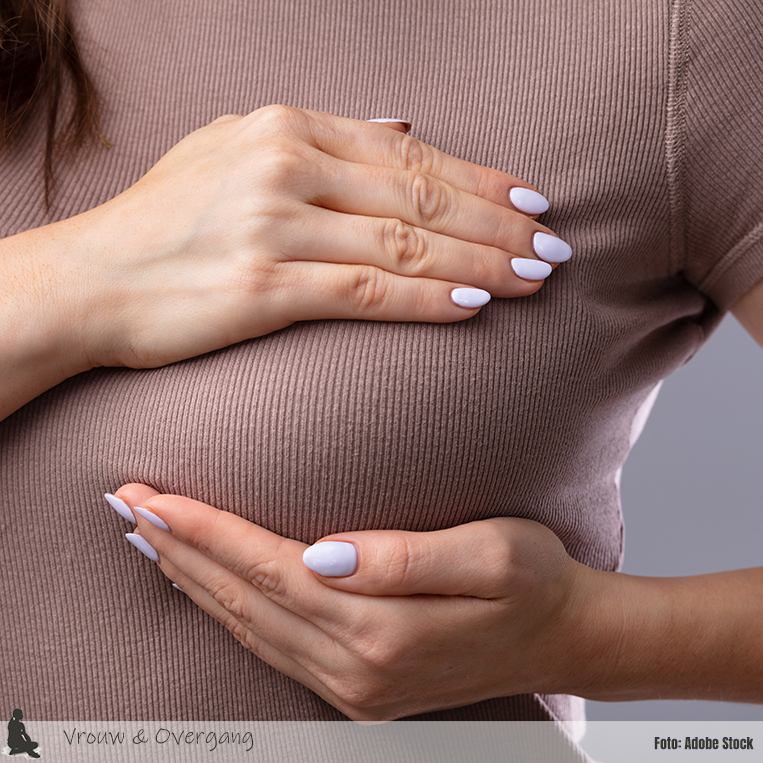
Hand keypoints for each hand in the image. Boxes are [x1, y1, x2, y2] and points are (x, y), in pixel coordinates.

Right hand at [60, 104, 567, 369]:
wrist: (88, 280)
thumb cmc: (161, 222)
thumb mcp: (231, 152)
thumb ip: (319, 139)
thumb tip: (402, 126)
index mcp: (286, 127)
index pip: (409, 153)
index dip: (480, 178)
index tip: (532, 201)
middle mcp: (286, 165)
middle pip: (421, 195)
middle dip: (499, 222)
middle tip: (555, 244)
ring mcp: (276, 223)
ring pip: (406, 242)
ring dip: (481, 262)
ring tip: (535, 279)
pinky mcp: (264, 286)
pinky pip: (368, 290)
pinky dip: (428, 297)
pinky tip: (475, 305)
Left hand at [108, 484, 589, 721]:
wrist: (564, 635)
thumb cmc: (532, 580)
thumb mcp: (491, 554)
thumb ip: (407, 558)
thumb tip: (325, 552)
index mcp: (382, 629)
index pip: (268, 567)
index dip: (206, 530)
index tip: (153, 496)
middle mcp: (354, 666)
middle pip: (242, 598)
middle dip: (178, 550)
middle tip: (124, 505)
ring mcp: (350, 685)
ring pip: (245, 626)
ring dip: (191, 580)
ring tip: (147, 540)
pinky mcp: (354, 686)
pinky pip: (268, 645)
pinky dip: (225, 609)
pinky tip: (204, 585)